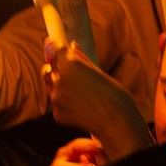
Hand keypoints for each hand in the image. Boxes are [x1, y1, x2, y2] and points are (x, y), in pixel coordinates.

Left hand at [46, 44, 150, 158]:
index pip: (57, 51)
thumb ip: (80, 58)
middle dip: (56, 70)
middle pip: (48, 69)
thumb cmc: (112, 93)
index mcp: (70, 63)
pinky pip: (58, 106)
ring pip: (52, 89)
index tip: (59, 51)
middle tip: (71, 76)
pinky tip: (82, 109)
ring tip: (82, 96)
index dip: (59, 51)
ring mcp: (56, 98)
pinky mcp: (57, 114)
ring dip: (61, 89)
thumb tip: (71, 45)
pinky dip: (66, 106)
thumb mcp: (97, 71)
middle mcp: (59, 79)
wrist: (116, 120)